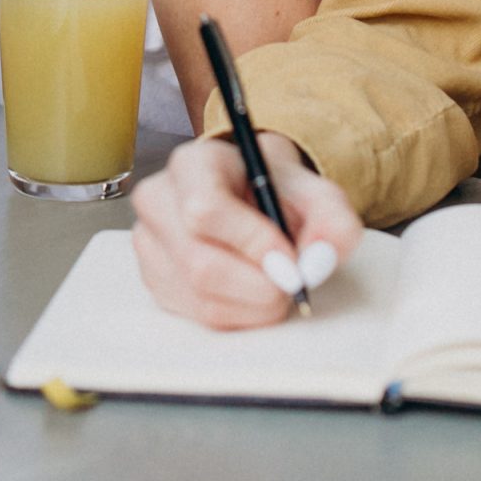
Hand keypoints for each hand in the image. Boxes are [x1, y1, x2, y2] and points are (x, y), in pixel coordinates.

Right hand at [131, 133, 363, 329]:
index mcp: (192, 164)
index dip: (251, 242)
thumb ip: (331, 218)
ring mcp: (149, 243)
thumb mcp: (314, 191)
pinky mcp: (154, 279)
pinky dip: (238, 315)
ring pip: (199, 297)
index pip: (205, 210)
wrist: (251, 193)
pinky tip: (253, 294)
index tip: (290, 258)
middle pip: (199, 262)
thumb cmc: (276, 190)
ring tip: (277, 285)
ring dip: (252, 305)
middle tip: (292, 284)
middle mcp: (158, 201)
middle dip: (258, 286)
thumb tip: (320, 259)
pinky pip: (196, 316)